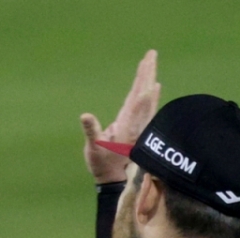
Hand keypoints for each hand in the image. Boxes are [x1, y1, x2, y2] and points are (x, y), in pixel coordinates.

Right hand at [80, 49, 160, 183]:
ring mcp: (139, 125)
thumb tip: (85, 116)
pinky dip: (151, 95)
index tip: (147, 63)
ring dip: (149, 80)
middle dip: (148, 72)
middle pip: (145, 93)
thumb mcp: (93, 149)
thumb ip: (92, 131)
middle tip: (152, 53)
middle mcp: (137, 123)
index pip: (138, 97)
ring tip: (151, 65)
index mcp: (128, 124)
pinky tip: (154, 87)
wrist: (115, 181)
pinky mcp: (137, 128)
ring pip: (148, 99)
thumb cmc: (102, 165)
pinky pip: (147, 107)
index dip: (143, 80)